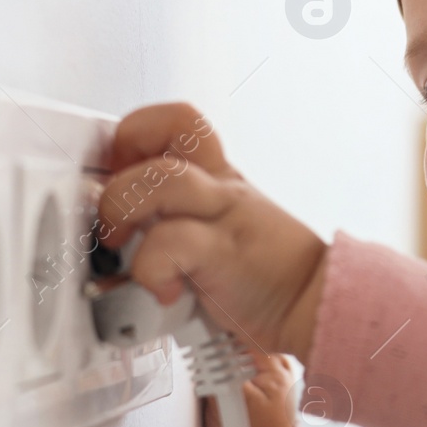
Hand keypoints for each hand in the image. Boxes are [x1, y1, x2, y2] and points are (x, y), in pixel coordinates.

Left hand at [96, 102, 327, 360]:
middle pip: (163, 130)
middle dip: (115, 172)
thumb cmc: (264, 282)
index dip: (132, 136)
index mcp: (217, 179)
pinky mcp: (225, 252)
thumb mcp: (215, 239)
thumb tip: (109, 263)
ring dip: (123, 214)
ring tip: (126, 251)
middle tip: (113, 222)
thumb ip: (167, 236)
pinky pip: (170, 243)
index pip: (176, 120)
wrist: (317, 306)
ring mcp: (224, 216)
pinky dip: (151, 271)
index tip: (115, 177)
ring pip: (161, 178)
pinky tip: (165, 292)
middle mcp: (219, 188)